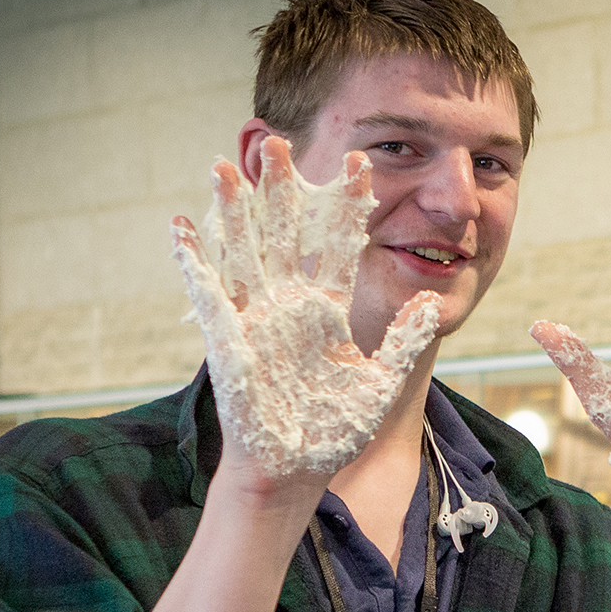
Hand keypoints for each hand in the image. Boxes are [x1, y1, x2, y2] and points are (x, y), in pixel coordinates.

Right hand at [170, 136, 440, 481]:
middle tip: (282, 142)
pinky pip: (206, 294)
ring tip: (225, 165)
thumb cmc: (336, 429)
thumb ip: (406, 339)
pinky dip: (192, 260)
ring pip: (244, 251)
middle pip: (285, 233)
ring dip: (233, 211)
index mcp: (328, 308)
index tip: (360, 162)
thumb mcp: (383, 381)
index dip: (346, 204)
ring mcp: (256, 318)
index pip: (338, 243)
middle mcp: (290, 303)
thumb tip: (430, 298)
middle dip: (283, 190)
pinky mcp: (228, 340)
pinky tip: (181, 226)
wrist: (299, 469)